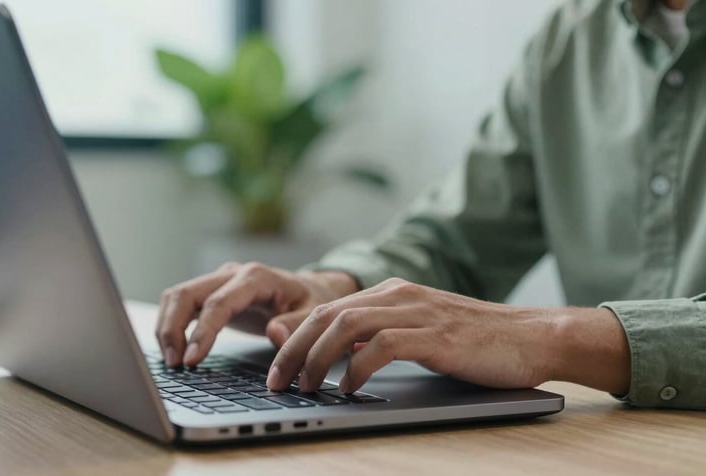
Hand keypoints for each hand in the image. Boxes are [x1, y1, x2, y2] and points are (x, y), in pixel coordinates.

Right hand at [155, 262, 358, 366]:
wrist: (311, 289)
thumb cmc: (311, 302)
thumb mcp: (314, 314)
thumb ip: (296, 325)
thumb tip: (274, 334)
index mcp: (256, 277)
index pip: (218, 303)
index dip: (201, 331)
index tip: (191, 360)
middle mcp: (232, 273)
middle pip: (186, 294)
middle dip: (173, 329)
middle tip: (174, 365)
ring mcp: (218, 280)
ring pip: (177, 296)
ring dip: (167, 327)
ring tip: (171, 361)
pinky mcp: (210, 292)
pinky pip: (180, 303)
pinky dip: (171, 324)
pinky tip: (173, 350)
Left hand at [266, 278, 630, 394]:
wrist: (532, 336)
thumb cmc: (475, 340)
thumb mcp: (420, 331)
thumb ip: (381, 335)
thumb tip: (339, 358)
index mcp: (392, 293)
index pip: (328, 309)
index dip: (295, 336)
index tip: (276, 364)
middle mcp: (399, 296)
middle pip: (327, 316)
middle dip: (294, 349)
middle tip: (278, 380)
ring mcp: (416, 313)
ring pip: (346, 326)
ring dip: (317, 358)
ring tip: (305, 386)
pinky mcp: (435, 335)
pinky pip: (381, 346)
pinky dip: (356, 367)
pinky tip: (347, 387)